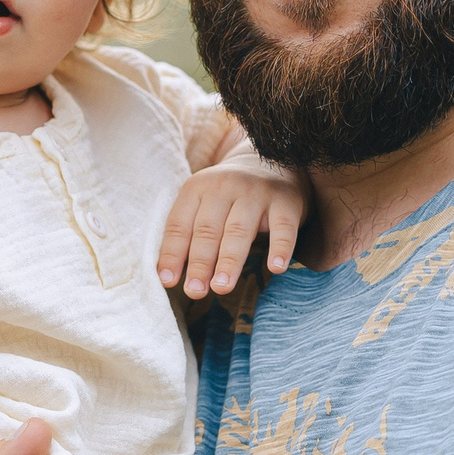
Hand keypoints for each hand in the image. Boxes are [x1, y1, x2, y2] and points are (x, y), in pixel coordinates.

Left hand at [158, 150, 304, 299]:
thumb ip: (187, 234)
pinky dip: (280, 248)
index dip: (172, 254)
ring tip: (221, 288)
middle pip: (208, 230)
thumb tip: (167, 277)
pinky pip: (283, 227)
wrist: (272, 163)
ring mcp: (256, 192)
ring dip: (230, 261)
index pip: (179, 225)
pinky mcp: (286, 201)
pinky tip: (275, 268)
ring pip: (240, 230)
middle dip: (200, 263)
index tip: (168, 281)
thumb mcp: (203, 204)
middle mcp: (224, 187)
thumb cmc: (229, 197)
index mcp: (197, 188)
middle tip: (195, 291)